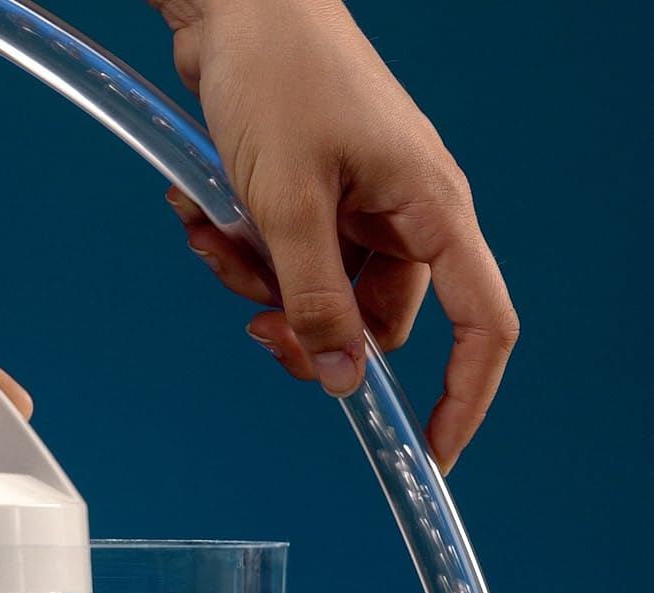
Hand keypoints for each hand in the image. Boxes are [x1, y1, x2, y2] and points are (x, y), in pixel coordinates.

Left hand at [154, 0, 518, 472]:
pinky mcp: (315, 199)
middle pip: (374, 326)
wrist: (236, 3)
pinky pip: (286, 262)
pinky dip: (244, 252)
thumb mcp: (290, 206)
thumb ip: (316, 302)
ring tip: (217, 236)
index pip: (482, 325)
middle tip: (256, 323)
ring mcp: (359, 208)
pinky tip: (205, 216)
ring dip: (259, 287)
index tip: (432, 453)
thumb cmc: (279, 75)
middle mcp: (406, 216)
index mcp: (432, 212)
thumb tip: (342, 381)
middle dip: (306, 333)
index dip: (466, 397)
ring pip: (318, 299)